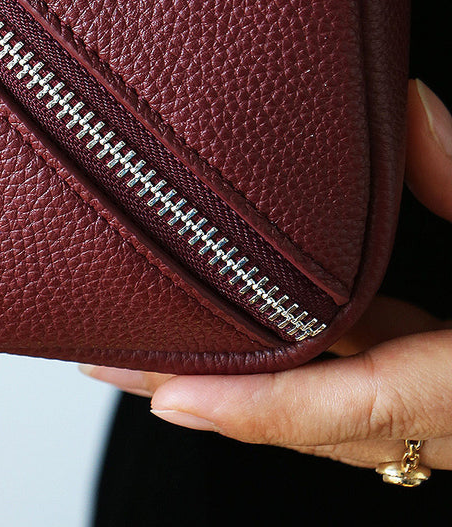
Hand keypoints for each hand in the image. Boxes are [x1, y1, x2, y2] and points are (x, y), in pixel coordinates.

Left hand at [80, 80, 451, 472]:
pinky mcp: (441, 384)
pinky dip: (294, 365)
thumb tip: (407, 106)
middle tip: (109, 357)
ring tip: (143, 344)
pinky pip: (355, 387)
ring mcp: (446, 412)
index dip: (265, 408)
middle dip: (213, 396)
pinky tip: (232, 329)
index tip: (172, 399)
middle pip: (317, 420)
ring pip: (328, 412)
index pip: (362, 407)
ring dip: (243, 382)